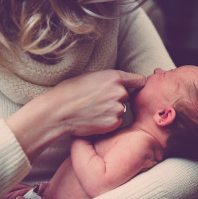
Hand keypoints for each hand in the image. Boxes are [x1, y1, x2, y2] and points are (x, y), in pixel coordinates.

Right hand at [7, 70, 145, 161]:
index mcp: (114, 76)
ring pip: (121, 109)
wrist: (58, 111)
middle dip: (116, 98)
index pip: (138, 80)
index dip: (137, 83)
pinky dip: (109, 122)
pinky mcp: (113, 123)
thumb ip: (108, 78)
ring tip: (94, 110)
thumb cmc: (70, 91)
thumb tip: (119, 81)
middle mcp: (119, 91)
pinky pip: (117, 122)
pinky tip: (95, 119)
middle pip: (126, 95)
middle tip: (98, 101)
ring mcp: (117, 108)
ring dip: (112, 111)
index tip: (137, 86)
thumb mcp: (90, 75)